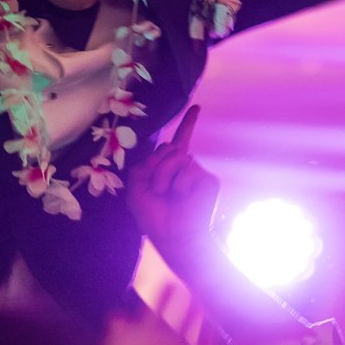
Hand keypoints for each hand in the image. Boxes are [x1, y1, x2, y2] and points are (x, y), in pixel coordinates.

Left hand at [127, 105, 219, 263]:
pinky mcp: (207, 179)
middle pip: (167, 148)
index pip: (178, 142)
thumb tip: (163, 153)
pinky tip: (184, 198)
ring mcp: (197, 171)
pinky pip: (188, 170)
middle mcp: (186, 166)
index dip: (187, 124)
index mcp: (169, 167)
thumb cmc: (155, 217)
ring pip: (176, 158)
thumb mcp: (136, 191)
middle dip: (156, 168)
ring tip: (169, 195)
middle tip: (159, 191)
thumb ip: (141, 168)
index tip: (196, 108)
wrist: (174, 236)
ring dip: (165, 178)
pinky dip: (180, 185)